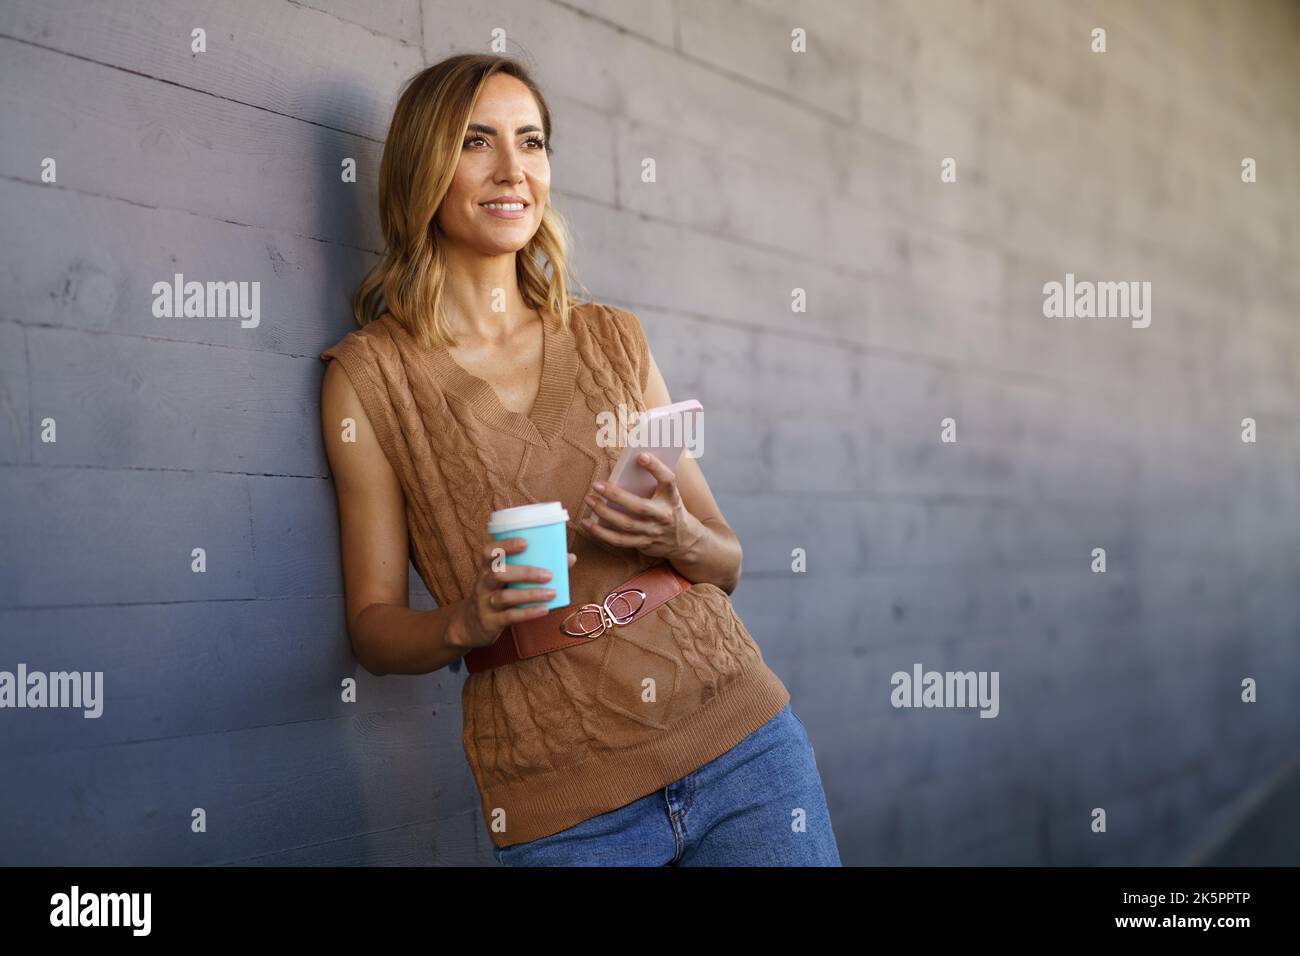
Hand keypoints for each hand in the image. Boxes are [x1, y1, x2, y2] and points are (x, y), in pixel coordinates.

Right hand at [454, 535, 576, 649]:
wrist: (469, 625)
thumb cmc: (496, 594)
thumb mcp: (507, 580)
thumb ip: (533, 567)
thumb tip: (569, 557)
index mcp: (486, 568)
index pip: (488, 552)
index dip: (505, 545)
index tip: (525, 542)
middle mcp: (483, 583)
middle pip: (498, 574)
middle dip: (525, 572)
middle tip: (549, 574)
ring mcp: (485, 603)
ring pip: (504, 597)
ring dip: (530, 594)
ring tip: (552, 592)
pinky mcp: (489, 622)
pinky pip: (509, 616)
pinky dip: (528, 612)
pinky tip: (544, 609)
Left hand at [581, 452, 703, 560]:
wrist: (684, 540)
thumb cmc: (670, 509)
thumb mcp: (669, 494)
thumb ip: (654, 480)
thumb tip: (630, 462)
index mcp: (671, 498)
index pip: (668, 480)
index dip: (656, 467)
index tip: (640, 456)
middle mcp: (663, 516)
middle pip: (639, 506)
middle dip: (616, 495)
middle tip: (596, 484)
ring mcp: (653, 532)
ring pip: (626, 524)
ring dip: (604, 513)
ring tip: (589, 500)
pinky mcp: (643, 544)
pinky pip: (619, 540)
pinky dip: (601, 533)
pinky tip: (588, 523)